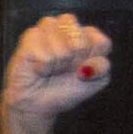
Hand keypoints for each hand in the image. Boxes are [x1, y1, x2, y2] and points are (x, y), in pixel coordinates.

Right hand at [0, 12, 110, 128]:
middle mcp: (68, 28)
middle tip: (63, 69)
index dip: (91, 61)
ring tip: (50, 68)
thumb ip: (102, 68)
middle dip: (73, 59)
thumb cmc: (64, 90)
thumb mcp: (94, 82)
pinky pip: (44, 51)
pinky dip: (43, 66)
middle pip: (80, 38)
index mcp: (88, 36)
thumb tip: (89, 63)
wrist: (38, 105)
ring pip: (61, 40)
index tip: (81, 70)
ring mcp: (48, 29)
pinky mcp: (30, 37)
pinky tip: (38, 68)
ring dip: (57, 61)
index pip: (100, 43)